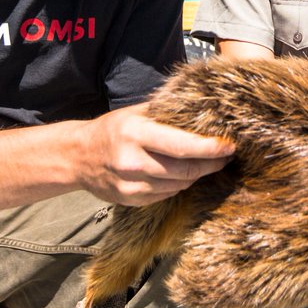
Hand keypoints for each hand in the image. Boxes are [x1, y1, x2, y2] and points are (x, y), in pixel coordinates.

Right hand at [76, 103, 234, 205]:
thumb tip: (203, 106)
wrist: (77, 157)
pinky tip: (183, 174)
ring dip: (198, 175)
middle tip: (227, 156)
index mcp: (136, 134)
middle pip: (186, 170)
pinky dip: (179, 184)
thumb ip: (166, 112)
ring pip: (180, 185)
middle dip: (212, 164)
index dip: (211, 148)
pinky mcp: (132, 200)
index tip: (231, 146)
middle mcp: (133, 162)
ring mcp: (132, 185)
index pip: (183, 146)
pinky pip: (167, 194)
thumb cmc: (111, 129)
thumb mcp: (135, 113)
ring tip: (208, 163)